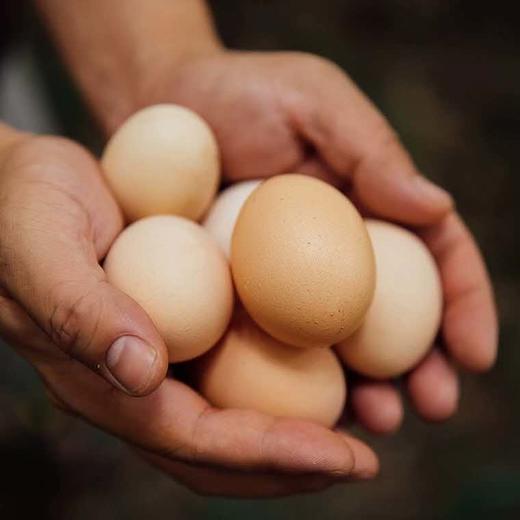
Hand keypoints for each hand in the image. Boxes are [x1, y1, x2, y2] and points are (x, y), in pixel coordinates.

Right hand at [0, 132, 377, 496]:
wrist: (19, 187)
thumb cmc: (23, 209)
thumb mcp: (43, 246)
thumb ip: (83, 310)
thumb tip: (143, 370)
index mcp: (105, 380)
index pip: (194, 440)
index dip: (269, 455)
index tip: (345, 457)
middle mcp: (136, 382)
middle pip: (222, 449)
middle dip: (295, 463)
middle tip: (366, 459)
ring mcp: (157, 358)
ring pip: (233, 416)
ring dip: (297, 431)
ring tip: (361, 422)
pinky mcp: (176, 324)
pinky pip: (233, 364)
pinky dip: (282, 376)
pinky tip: (323, 357)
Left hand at [137, 50, 497, 432]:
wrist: (159, 108)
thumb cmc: (240, 94)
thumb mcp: (314, 101)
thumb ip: (372, 149)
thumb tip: (436, 207)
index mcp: (370, 205)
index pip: (435, 255)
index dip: (465, 304)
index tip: (476, 355)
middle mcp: (337, 250)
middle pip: (398, 316)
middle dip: (424, 366)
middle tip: (432, 406)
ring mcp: (289, 280)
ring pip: (342, 344)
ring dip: (369, 389)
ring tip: (377, 422)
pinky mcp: (241, 296)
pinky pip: (275, 344)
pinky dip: (298, 380)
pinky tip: (304, 411)